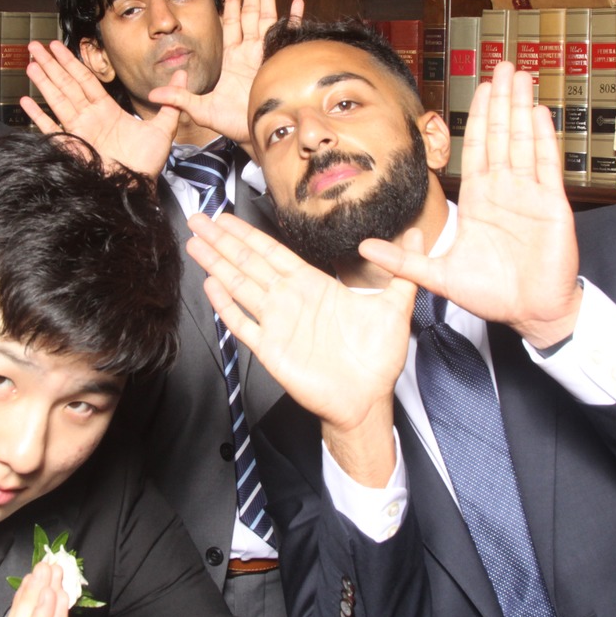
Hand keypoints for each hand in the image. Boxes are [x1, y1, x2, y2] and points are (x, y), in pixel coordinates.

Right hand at [21, 39, 180, 177]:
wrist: (137, 189)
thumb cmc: (148, 164)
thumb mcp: (163, 129)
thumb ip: (171, 102)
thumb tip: (183, 74)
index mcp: (107, 111)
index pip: (85, 80)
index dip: (71, 62)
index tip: (58, 47)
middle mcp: (90, 118)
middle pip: (66, 84)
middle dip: (51, 64)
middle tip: (35, 46)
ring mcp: (79, 132)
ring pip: (57, 100)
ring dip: (43, 82)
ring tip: (30, 63)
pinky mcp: (71, 147)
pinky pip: (51, 129)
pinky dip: (38, 117)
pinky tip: (25, 103)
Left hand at [148, 0, 304, 147]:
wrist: (255, 137)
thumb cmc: (230, 124)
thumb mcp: (201, 109)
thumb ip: (180, 98)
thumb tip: (153, 95)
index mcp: (231, 58)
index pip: (231, 23)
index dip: (232, 2)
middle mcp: (249, 53)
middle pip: (250, 14)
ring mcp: (265, 57)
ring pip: (267, 20)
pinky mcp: (278, 64)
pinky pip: (286, 38)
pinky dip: (292, 20)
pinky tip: (296, 3)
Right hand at [186, 211, 415, 484]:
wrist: (368, 399)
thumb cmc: (379, 358)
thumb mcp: (396, 307)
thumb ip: (401, 270)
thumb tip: (419, 234)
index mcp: (313, 286)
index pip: (273, 253)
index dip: (248, 234)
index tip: (227, 217)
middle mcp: (290, 301)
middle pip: (249, 263)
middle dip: (223, 241)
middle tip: (198, 219)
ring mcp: (277, 324)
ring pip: (240, 287)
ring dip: (217, 265)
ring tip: (196, 244)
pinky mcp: (271, 350)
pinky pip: (244, 324)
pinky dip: (227, 307)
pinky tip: (211, 287)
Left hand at [359, 62, 582, 348]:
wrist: (529, 314)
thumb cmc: (491, 295)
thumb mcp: (438, 275)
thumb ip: (403, 260)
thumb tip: (364, 248)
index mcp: (480, 202)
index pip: (477, 150)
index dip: (477, 119)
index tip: (479, 89)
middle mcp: (506, 192)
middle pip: (501, 136)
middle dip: (501, 101)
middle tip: (502, 66)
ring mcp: (530, 195)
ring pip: (523, 141)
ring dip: (521, 108)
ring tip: (521, 76)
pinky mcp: (551, 206)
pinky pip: (546, 165)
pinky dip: (542, 138)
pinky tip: (538, 112)